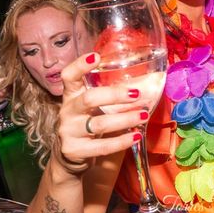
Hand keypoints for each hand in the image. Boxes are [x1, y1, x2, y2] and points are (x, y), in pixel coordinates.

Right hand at [55, 52, 147, 171]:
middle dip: (114, 95)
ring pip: (99, 123)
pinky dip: (121, 141)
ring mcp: (69, 131)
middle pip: (89, 98)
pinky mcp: (74, 150)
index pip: (69, 76)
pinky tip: (137, 136)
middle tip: (136, 94)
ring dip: (125, 119)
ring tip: (144, 115)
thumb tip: (146, 79)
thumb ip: (109, 93)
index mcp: (72, 95)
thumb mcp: (93, 105)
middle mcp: (67, 111)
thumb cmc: (89, 121)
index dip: (79, 65)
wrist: (71, 155)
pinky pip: (102, 146)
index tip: (96, 56)